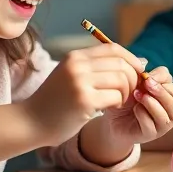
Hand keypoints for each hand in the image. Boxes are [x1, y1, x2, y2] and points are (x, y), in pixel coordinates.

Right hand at [24, 44, 143, 141]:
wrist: (29, 122)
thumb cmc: (56, 102)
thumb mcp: (74, 77)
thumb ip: (102, 68)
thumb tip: (142, 62)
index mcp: (75, 57)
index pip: (114, 48)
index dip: (132, 60)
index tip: (138, 74)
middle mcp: (77, 65)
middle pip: (121, 64)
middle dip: (133, 79)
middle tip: (130, 92)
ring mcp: (79, 82)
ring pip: (122, 80)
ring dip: (126, 92)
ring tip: (117, 101)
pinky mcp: (84, 101)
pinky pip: (116, 97)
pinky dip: (119, 103)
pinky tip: (110, 108)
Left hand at [101, 66, 172, 144]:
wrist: (112, 120)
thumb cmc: (127, 100)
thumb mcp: (134, 84)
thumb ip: (141, 74)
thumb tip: (144, 61)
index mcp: (170, 96)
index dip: (162, 79)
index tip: (146, 76)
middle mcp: (171, 110)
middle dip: (161, 90)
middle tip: (146, 84)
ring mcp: (164, 124)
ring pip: (168, 112)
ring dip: (152, 102)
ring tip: (138, 96)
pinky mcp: (152, 134)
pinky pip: (152, 123)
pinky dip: (143, 114)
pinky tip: (135, 110)